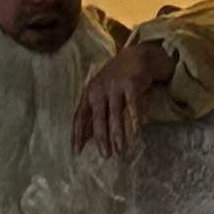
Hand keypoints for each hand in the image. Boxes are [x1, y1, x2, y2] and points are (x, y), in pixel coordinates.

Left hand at [72, 36, 169, 158]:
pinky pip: (132, 106)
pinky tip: (136, 133)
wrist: (135, 57)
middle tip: (104, 155)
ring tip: (120, 151)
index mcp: (88, 93)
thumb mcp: (100, 94)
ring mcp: (115, 86)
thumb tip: (85, 138)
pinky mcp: (131, 84)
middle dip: (101, 138)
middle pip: (98, 118)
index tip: (77, 151)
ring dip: (118, 134)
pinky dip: (135, 120)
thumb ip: (93, 114)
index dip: (77, 134)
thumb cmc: (115, 80)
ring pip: (116, 114)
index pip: (79, 116)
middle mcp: (99, 89)